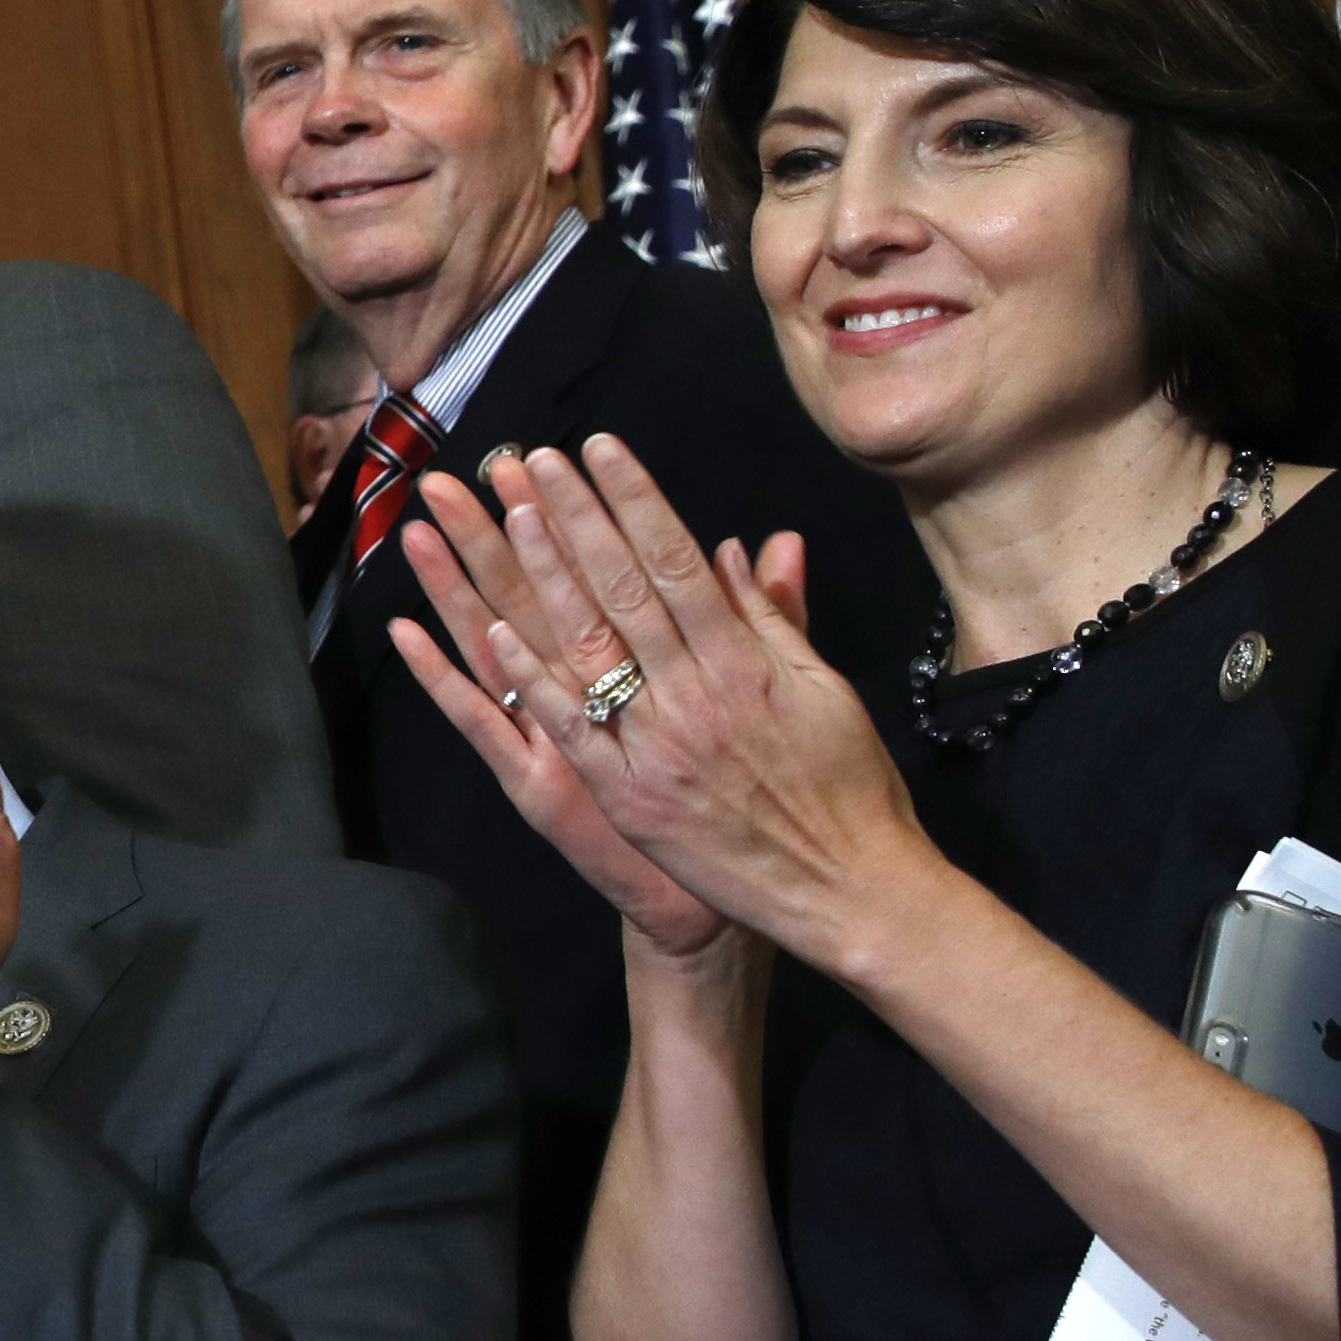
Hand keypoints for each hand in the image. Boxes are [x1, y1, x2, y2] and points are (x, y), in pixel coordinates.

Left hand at [418, 438, 922, 971]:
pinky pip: (570, 731)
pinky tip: (492, 631)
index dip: (634, 501)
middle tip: (531, 461)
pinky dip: (532, 680)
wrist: (848, 892)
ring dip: (540, 579)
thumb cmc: (846, 787)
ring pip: (587, 648)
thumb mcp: (824, 692)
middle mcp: (696, 696)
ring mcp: (656, 747)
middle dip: (575, 518)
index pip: (679, 561)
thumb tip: (744, 546)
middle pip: (622, 591)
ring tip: (502, 518)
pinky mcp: (628, 798)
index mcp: (747, 663)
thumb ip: (775, 618)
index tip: (600, 449)